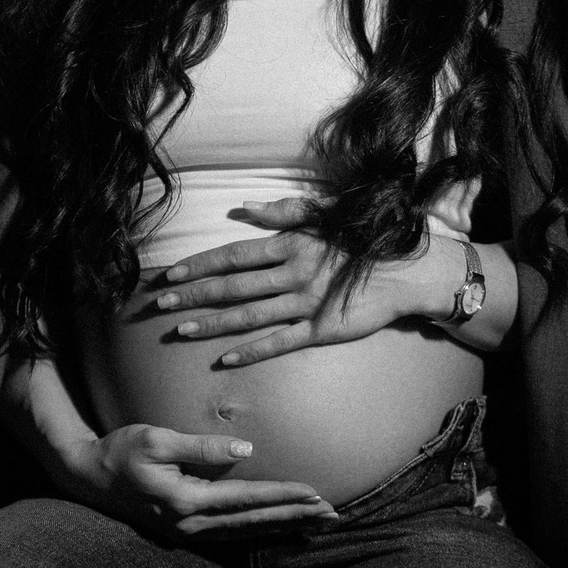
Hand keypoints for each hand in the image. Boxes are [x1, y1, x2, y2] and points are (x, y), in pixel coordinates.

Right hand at [75, 422, 336, 534]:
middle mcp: (191, 524)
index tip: (317, 492)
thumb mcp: (156, 439)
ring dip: (284, 528)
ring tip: (317, 525)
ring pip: (247, 533)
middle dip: (296, 518)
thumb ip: (201, 446)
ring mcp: (188, 533)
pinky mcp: (186, 532)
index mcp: (187, 500)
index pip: (247, 498)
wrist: (87, 477)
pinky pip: (232, 535)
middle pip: (255, 522)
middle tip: (334, 515)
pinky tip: (280, 530)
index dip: (284, 495)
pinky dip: (261, 533)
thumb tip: (246, 450)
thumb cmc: (120, 451)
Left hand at [150, 196, 426, 366]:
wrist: (408, 272)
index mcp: (291, 244)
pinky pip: (280, 342)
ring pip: (249, 316)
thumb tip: (242, 208)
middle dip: (193, 295)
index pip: (234, 255)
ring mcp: (306, 304)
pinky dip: (252, 351)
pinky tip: (225, 360)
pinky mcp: (321, 330)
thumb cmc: (364, 239)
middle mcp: (293, 273)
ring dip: (212, 323)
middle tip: (160, 304)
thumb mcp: (325, 215)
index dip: (199, 265)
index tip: (170, 274)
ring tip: (181, 330)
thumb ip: (283, 211)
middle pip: (233, 286)